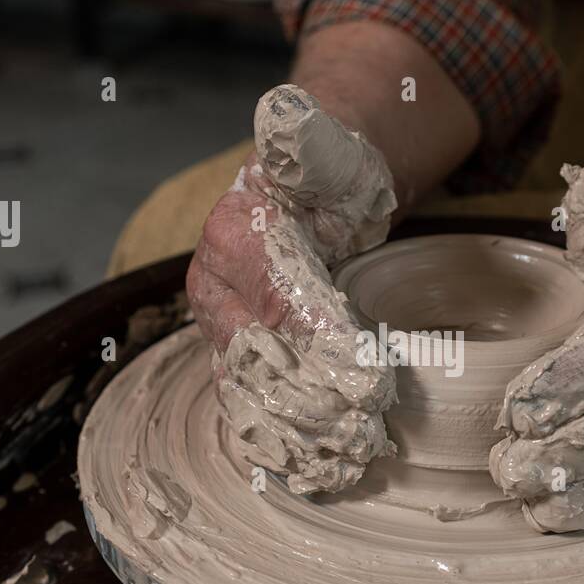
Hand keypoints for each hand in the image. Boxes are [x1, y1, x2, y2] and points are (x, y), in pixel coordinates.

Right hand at [186, 85, 398, 493]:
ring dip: (296, 434)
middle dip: (314, 401)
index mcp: (233, 236)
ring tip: (341, 464)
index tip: (369, 378)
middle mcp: (214, 288)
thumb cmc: (326, 176)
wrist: (306, 200)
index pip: (278, 298)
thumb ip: (303, 139)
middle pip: (262, 357)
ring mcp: (222, 330)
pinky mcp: (237, 359)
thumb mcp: (320, 148)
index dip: (323, 341)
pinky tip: (316, 469)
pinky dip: (283, 440)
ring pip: (252, 392)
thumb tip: (285, 114)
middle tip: (365, 435)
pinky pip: (253, 405)